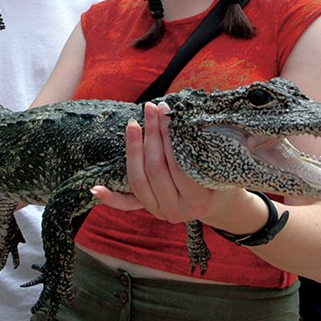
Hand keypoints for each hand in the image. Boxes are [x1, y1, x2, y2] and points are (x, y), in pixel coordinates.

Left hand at [92, 102, 232, 221]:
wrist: (221, 202)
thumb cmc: (224, 176)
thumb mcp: (221, 163)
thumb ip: (204, 146)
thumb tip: (181, 114)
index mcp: (199, 202)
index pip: (178, 165)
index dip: (170, 136)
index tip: (167, 111)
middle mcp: (177, 211)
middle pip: (155, 169)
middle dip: (152, 135)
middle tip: (151, 109)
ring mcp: (160, 211)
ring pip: (138, 180)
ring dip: (132, 150)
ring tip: (133, 124)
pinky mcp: (149, 209)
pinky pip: (128, 204)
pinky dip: (111, 197)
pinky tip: (95, 188)